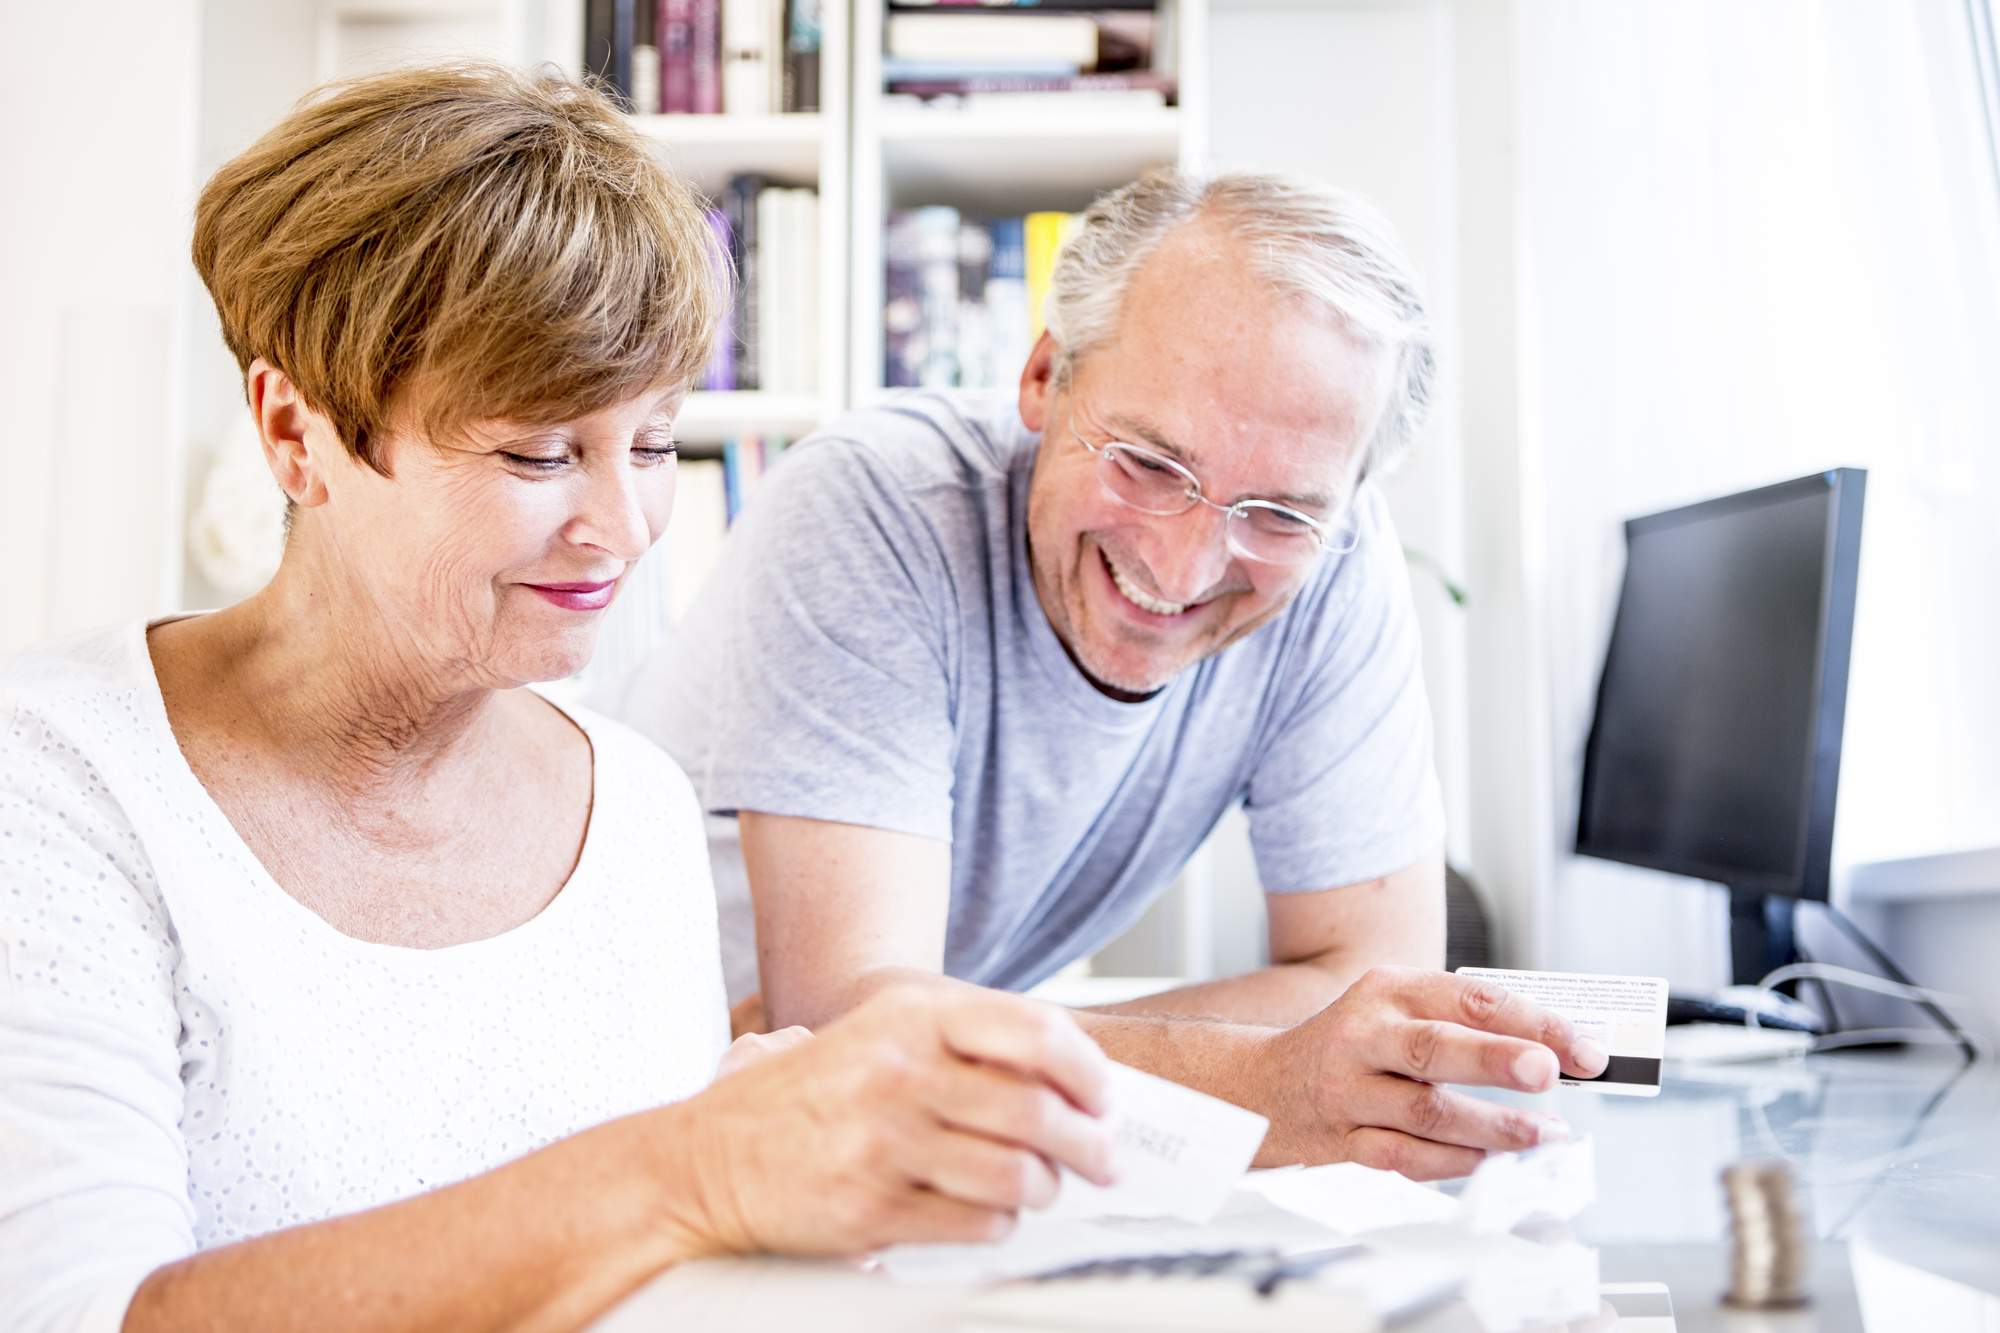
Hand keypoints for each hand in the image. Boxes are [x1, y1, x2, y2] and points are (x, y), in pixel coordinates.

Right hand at [659, 984, 1116, 1256]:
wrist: (706, 1160)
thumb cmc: (807, 1097)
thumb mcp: (877, 1035)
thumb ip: (960, 1041)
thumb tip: (1062, 1072)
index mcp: (909, 1017)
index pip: (1033, 1031)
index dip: (1084, 1069)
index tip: (1101, 1095)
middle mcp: (900, 1072)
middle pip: (1037, 1110)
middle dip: (1087, 1143)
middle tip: (1100, 1157)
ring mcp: (885, 1142)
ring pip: (1016, 1173)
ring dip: (1045, 1188)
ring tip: (1043, 1188)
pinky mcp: (873, 1207)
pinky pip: (975, 1222)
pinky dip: (999, 1223)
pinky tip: (991, 1214)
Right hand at [1252, 966, 1608, 1178]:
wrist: (1263, 1084)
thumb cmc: (1354, 1044)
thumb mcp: (1398, 1008)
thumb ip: (1466, 1023)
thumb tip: (1556, 1049)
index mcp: (1388, 990)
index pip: (1470, 999)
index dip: (1533, 1021)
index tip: (1582, 1048)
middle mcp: (1364, 1036)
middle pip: (1436, 1047)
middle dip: (1498, 1059)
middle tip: (1549, 1072)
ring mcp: (1349, 1091)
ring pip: (1425, 1112)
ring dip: (1492, 1127)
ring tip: (1542, 1132)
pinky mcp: (1342, 1140)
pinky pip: (1403, 1157)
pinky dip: (1451, 1162)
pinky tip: (1487, 1160)